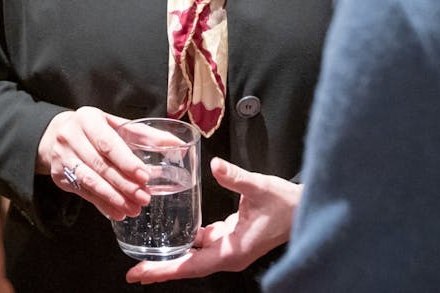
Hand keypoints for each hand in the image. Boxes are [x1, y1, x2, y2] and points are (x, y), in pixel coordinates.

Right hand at [37, 107, 151, 219]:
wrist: (58, 134)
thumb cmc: (95, 129)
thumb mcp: (116, 124)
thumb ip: (144, 134)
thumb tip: (175, 143)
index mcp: (87, 119)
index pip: (107, 143)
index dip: (126, 161)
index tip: (144, 177)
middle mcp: (70, 137)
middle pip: (100, 165)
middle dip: (124, 184)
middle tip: (144, 197)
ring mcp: (62, 158)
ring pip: (90, 182)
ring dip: (114, 198)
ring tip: (134, 209)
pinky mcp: (59, 176)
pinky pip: (83, 193)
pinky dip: (102, 205)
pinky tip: (118, 212)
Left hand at [126, 157, 300, 284]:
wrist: (305, 210)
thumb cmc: (286, 204)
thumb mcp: (260, 188)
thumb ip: (236, 178)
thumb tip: (215, 166)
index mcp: (233, 250)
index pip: (192, 265)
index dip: (166, 270)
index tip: (142, 274)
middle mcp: (229, 254)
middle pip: (189, 265)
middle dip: (162, 268)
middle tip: (134, 272)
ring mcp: (231, 248)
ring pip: (195, 256)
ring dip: (173, 256)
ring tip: (147, 258)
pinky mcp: (233, 238)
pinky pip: (204, 244)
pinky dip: (188, 242)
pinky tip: (175, 234)